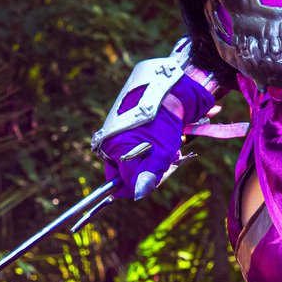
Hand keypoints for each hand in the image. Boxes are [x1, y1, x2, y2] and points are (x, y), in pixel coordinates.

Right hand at [97, 71, 216, 201]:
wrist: (170, 88)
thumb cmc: (164, 122)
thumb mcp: (160, 152)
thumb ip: (149, 175)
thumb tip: (139, 193)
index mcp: (113, 149)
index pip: (119, 183)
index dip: (137, 185)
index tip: (153, 180)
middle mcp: (111, 141)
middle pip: (126, 171)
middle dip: (146, 170)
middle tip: (164, 160)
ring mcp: (118, 132)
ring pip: (134, 159)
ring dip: (152, 158)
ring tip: (168, 146)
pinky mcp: (127, 125)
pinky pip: (137, 145)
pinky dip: (152, 146)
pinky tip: (165, 138)